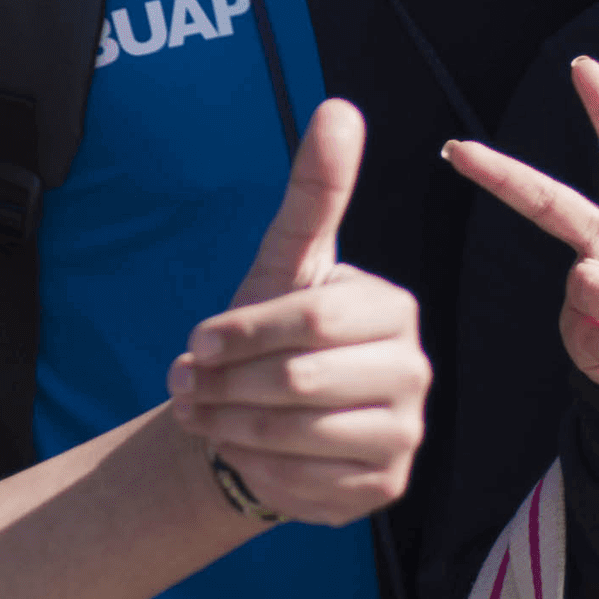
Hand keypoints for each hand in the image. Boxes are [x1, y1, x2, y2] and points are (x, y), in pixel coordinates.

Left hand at [165, 99, 427, 525]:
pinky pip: (302, 486)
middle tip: (183, 385)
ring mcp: (406, 437)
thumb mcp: (284, 263)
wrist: (263, 417)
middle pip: (301, 381)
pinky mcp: (383, 491)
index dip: (243, 331)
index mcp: (395, 311)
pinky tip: (235, 449)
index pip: (312, 319)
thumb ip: (313, 192)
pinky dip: (251, 469)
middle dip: (226, 385)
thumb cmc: (270, 334)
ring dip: (228, 426)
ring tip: (199, 414)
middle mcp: (415, 374)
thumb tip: (339, 108)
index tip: (195, 341)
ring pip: (297, 436)